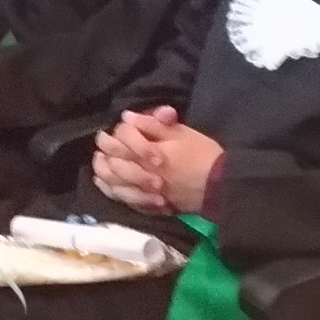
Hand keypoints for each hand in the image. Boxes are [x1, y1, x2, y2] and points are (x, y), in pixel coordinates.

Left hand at [91, 106, 223, 215]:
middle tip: (103, 138)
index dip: (120, 129)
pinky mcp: (148, 202)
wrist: (219, 186)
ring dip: (103, 167)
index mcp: (154, 151)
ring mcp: (144, 189)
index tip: (120, 125)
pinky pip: (122, 197)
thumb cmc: (204, 155)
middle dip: (105, 145)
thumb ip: (155, 124)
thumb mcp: (183, 132)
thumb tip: (128, 116)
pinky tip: (103, 181)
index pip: (126, 136)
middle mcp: (145, 171)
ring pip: (113, 179)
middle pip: (115, 157)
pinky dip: (109, 188)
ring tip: (100, 158)